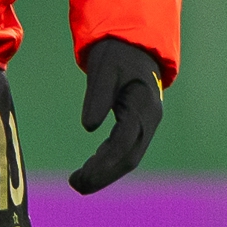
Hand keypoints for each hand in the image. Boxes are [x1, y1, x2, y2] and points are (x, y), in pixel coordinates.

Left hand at [69, 37, 164, 194]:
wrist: (134, 41)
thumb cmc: (117, 52)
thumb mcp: (103, 68)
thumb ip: (97, 96)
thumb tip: (88, 127)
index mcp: (143, 106)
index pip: (123, 144)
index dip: (102, 164)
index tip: (80, 176)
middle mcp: (150, 119)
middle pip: (129, 157)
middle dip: (103, 175)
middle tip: (75, 185)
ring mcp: (147, 123)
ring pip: (129, 157)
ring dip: (106, 172)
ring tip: (79, 181)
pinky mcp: (140, 124)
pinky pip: (127, 149)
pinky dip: (109, 160)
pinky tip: (91, 165)